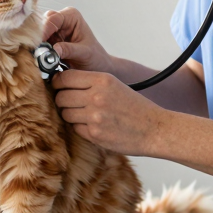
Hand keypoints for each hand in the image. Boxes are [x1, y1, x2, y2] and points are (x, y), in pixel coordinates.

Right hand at [41, 8, 113, 73]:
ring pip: (37, 33)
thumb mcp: (84, 53)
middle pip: (42, 23)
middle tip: (35, 50)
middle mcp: (60, 19)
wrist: (96, 66)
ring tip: (36, 55)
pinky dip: (36, 49)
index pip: (54, 19)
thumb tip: (54, 50)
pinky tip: (37, 57)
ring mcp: (53, 30)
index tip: (38, 43)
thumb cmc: (94, 57)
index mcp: (72, 16)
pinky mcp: (48, 40)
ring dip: (36, 44)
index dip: (44, 30)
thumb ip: (69, 50)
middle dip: (38, 37)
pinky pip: (38, 42)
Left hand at [52, 69, 166, 155]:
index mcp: (102, 80)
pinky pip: (75, 128)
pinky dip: (80, 127)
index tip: (58, 85)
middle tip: (69, 102)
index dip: (58, 82)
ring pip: (65, 113)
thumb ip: (90, 82)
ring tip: (84, 114)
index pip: (65, 77)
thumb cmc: (135, 107)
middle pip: (61, 96)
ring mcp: (95, 117)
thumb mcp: (114, 85)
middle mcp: (96, 96)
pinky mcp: (95, 134)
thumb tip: (63, 81)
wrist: (154, 129)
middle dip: (62, 100)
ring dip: (70, 114)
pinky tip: (93, 125)